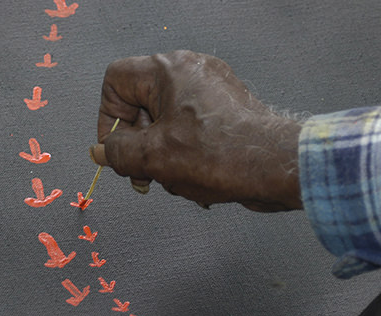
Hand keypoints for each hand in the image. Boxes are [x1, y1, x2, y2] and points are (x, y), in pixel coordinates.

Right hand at [90, 50, 302, 211]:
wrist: (278, 167)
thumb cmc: (223, 154)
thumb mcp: (153, 157)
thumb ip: (117, 152)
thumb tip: (102, 152)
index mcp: (169, 70)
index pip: (116, 80)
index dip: (108, 118)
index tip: (116, 148)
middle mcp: (189, 72)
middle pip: (140, 106)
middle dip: (138, 145)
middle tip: (143, 173)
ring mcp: (209, 90)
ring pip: (163, 123)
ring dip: (161, 157)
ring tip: (175, 179)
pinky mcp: (223, 111)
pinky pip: (187, 131)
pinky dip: (183, 156)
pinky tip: (194, 180)